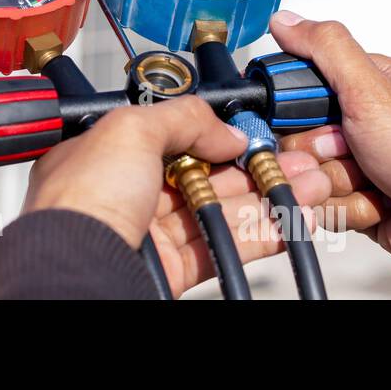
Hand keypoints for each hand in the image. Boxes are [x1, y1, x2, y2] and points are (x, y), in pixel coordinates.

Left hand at [23, 95, 331, 296]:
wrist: (80, 271)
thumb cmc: (79, 205)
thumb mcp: (130, 131)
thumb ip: (183, 118)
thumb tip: (226, 131)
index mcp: (103, 154)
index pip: (169, 135)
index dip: (214, 132)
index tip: (252, 131)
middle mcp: (124, 192)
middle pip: (203, 173)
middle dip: (254, 166)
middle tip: (296, 159)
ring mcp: (149, 232)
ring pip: (219, 210)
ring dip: (267, 198)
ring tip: (311, 187)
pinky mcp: (170, 269)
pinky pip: (223, 246)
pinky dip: (260, 234)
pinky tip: (290, 221)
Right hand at [269, 10, 390, 286]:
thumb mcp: (373, 91)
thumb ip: (326, 50)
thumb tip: (285, 20)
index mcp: (365, 85)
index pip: (297, 87)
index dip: (293, 107)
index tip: (309, 116)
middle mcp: (361, 123)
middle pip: (296, 137)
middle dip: (317, 154)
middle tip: (352, 153)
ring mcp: (360, 164)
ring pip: (307, 175)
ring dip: (335, 185)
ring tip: (373, 185)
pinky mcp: (358, 201)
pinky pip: (323, 207)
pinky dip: (347, 210)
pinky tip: (379, 207)